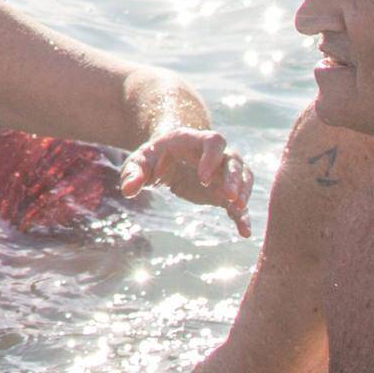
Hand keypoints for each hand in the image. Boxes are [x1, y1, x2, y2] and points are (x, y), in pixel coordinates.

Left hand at [127, 128, 250, 233]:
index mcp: (194, 140)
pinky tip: (245, 232)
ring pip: (243, 176)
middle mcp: (216, 154)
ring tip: (239, 209)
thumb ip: (133, 173)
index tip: (203, 178)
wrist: (168, 156)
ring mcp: (223, 172)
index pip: (214, 141)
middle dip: (234, 178)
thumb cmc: (153, 157)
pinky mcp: (223, 191)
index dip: (212, 157)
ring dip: (244, 192)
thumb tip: (129, 190)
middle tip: (228, 196)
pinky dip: (243, 215)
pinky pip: (239, 201)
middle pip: (234, 160)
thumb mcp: (139, 161)